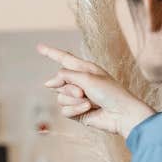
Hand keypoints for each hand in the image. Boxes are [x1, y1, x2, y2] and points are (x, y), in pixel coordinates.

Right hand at [37, 44, 153, 139]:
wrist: (122, 114)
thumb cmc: (110, 92)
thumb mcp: (87, 77)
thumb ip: (65, 76)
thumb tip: (48, 83)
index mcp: (84, 69)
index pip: (64, 58)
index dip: (51, 53)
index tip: (39, 47)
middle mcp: (79, 82)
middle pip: (58, 81)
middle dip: (68, 88)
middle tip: (83, 92)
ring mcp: (78, 98)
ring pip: (60, 98)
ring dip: (73, 100)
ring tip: (89, 102)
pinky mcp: (77, 112)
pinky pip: (65, 110)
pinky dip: (75, 110)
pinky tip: (87, 110)